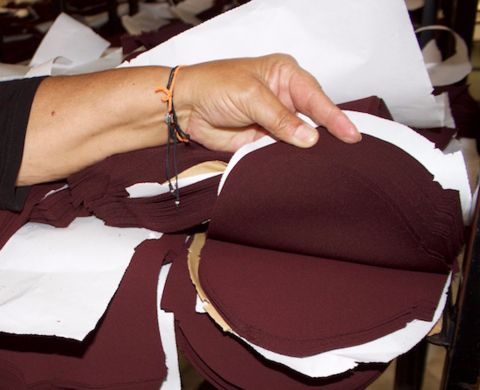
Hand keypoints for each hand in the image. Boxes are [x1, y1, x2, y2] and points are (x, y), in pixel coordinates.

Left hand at [175, 54, 360, 151]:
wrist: (185, 107)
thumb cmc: (214, 86)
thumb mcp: (251, 96)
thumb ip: (280, 118)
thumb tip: (309, 137)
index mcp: (285, 75)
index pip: (317, 97)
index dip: (335, 117)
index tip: (351, 134)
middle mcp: (284, 96)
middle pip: (313, 118)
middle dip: (327, 134)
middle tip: (348, 151)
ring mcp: (274, 120)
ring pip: (299, 138)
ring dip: (308, 151)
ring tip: (329, 163)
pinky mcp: (262, 140)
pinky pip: (281, 152)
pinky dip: (290, 160)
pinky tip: (302, 168)